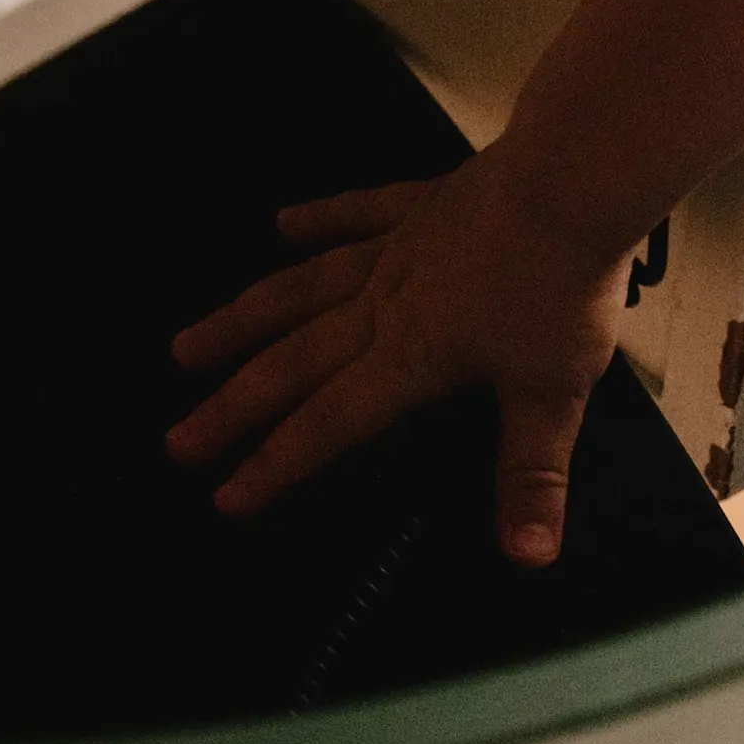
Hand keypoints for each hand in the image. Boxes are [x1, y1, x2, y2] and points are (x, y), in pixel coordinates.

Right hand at [166, 147, 636, 566]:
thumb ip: (531, 475)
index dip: (276, 463)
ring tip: (187, 344)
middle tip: (178, 438)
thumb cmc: (557, 292)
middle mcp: (381, 305)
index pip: (329, 422)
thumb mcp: (553, 394)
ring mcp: (391, 249)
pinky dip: (315, 219)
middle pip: (293, 362)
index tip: (223, 496)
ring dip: (242, 320)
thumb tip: (526, 559)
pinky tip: (281, 224)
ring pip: (299, 290)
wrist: (565, 184)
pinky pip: (352, 213)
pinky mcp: (415, 205)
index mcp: (408, 358)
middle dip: (233, 407)